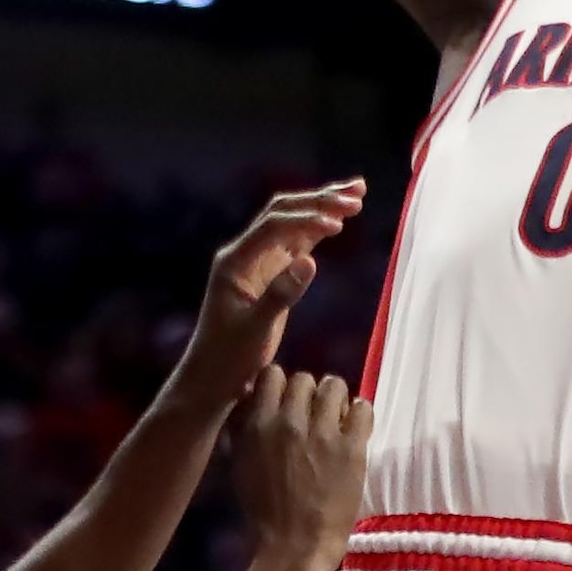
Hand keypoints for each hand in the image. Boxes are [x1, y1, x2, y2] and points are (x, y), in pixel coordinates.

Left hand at [170, 182, 365, 402]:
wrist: (214, 376)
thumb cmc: (229, 357)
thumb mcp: (256, 330)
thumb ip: (281, 294)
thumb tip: (311, 261)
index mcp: (235, 261)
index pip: (274, 226)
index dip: (307, 219)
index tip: (339, 224)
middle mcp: (244, 254)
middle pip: (284, 213)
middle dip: (320, 201)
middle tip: (357, 194)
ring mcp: (257, 262)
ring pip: (292, 224)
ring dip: (322, 208)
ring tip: (357, 195)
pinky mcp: (270, 274)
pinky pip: (296, 243)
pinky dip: (319, 230)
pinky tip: (339, 222)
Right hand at [228, 368, 371, 570]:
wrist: (295, 548)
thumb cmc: (263, 512)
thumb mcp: (240, 465)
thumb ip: (242, 427)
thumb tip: (247, 393)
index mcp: (257, 425)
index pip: (272, 374)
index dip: (282, 387)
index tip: (288, 405)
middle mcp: (288, 422)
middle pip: (304, 378)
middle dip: (308, 395)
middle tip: (313, 418)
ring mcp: (322, 433)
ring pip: (334, 385)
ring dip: (335, 401)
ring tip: (335, 422)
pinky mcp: (352, 447)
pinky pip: (362, 406)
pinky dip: (359, 415)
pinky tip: (353, 431)